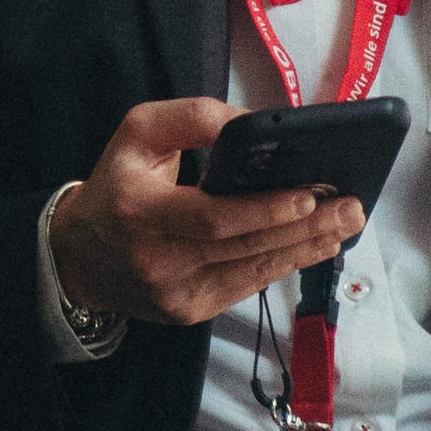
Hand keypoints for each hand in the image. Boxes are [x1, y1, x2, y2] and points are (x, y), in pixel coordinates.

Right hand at [46, 99, 369, 328]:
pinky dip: (282, 266)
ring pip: (254, 271)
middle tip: (351, 207)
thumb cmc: (117, 185)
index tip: (311, 192)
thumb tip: (251, 121)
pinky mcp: (188, 312)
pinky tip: (312, 247)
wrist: (79, 257)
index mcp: (140, 211)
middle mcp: (157, 259)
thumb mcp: (137, 133)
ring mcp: (175, 293)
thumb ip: (191, 118)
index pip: (213, 217)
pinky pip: (246, 287)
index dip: (266, 209)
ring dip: (306, 249)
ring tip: (345, 226)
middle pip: (245, 246)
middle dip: (306, 226)